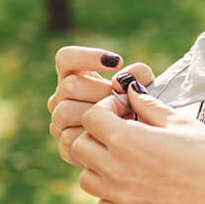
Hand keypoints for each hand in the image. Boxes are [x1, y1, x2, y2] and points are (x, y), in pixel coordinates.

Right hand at [48, 46, 153, 166]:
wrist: (143, 144)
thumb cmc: (140, 107)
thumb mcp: (144, 86)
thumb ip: (138, 74)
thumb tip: (119, 80)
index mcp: (75, 77)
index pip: (65, 58)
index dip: (86, 56)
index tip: (117, 62)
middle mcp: (62, 98)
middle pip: (69, 85)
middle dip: (100, 90)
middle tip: (123, 98)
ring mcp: (60, 123)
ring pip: (64, 112)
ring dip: (97, 114)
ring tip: (122, 117)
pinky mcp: (66, 147)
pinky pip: (69, 139)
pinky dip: (94, 137)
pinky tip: (115, 135)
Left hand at [75, 86, 204, 203]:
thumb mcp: (183, 122)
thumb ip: (150, 106)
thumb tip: (131, 92)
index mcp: (129, 140)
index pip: (90, 117)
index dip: (106, 109)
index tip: (126, 111)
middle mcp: (117, 170)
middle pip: (80, 146)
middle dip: (98, 134)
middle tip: (124, 132)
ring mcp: (121, 197)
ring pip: (86, 177)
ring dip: (99, 164)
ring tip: (128, 158)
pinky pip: (102, 203)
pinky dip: (111, 191)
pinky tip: (136, 182)